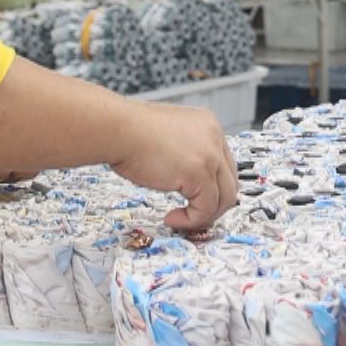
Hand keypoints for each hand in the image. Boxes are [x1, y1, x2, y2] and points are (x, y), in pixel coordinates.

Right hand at [109, 103, 238, 231]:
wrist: (116, 129)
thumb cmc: (128, 131)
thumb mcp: (166, 138)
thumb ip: (183, 154)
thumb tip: (185, 180)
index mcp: (207, 125)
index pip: (224, 164)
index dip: (213, 187)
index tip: (195, 201)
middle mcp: (214, 137)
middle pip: (230, 181)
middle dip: (213, 204)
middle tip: (192, 216)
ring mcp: (210, 155)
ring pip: (225, 198)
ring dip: (204, 215)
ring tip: (180, 219)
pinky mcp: (199, 173)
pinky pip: (206, 208)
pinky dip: (191, 220)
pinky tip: (172, 218)